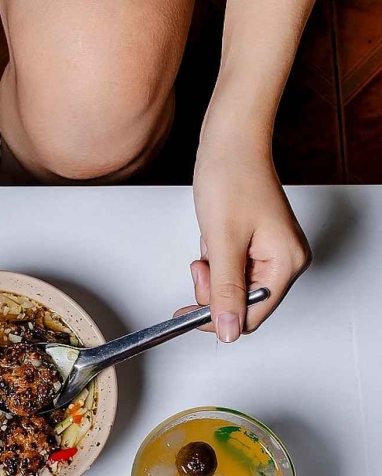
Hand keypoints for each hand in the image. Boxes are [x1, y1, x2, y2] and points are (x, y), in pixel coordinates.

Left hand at [186, 128, 309, 340]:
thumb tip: (228, 331)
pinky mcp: (256, 244)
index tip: (188, 309)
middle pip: (241, 303)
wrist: (229, 143)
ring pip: (232, 286)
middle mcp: (285, 260)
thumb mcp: (223, 243)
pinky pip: (229, 268)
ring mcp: (271, 252)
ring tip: (210, 243)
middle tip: (203, 263)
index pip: (252, 316)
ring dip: (212, 272)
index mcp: (287, 263)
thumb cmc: (231, 179)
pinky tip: (214, 237)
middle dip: (214, 288)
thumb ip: (225, 291)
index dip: (217, 317)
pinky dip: (215, 259)